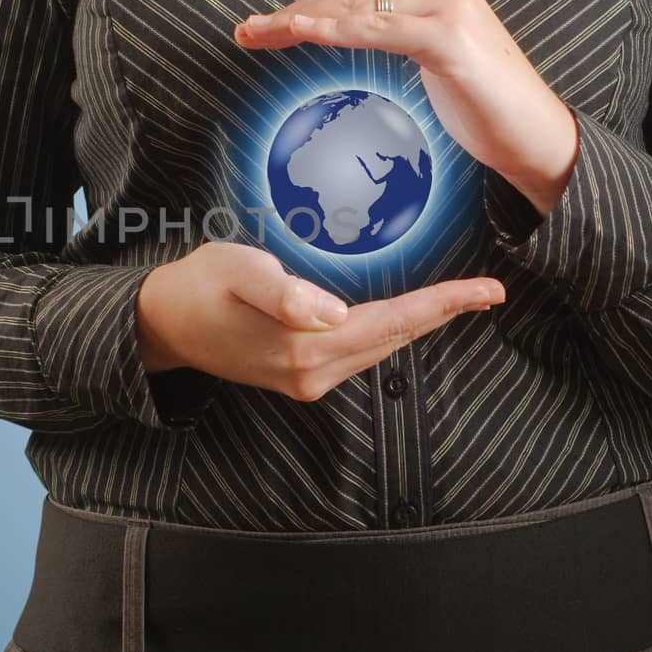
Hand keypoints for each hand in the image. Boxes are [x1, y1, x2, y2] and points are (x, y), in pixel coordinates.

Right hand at [135, 241, 504, 402]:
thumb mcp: (236, 271)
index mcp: (304, 347)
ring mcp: (306, 381)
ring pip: (381, 349)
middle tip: (490, 290)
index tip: (489, 291)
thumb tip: (333, 312)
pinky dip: (390, 333)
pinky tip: (404, 317)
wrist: (160, 324)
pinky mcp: (299, 378)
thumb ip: (283, 290)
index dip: (443, 305)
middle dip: (444, 314)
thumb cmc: (198, 286)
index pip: (392, 323)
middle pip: (395, 339)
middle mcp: (312, 373)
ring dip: (420, 325)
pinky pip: (361, 354)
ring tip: (459, 300)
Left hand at [234, 0, 577, 215]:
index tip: (265, 25)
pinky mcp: (447, 38)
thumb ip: (399, 37)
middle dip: (293, 13)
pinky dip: (334, 28)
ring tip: (257, 33)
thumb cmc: (484, 109)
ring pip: (355, 7)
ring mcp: (447, 6)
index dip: (308, 7)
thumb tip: (351, 35)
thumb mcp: (433, 63)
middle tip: (247, 30)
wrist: (535, 138)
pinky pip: (376, 29)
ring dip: (299, 20)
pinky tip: (300, 30)